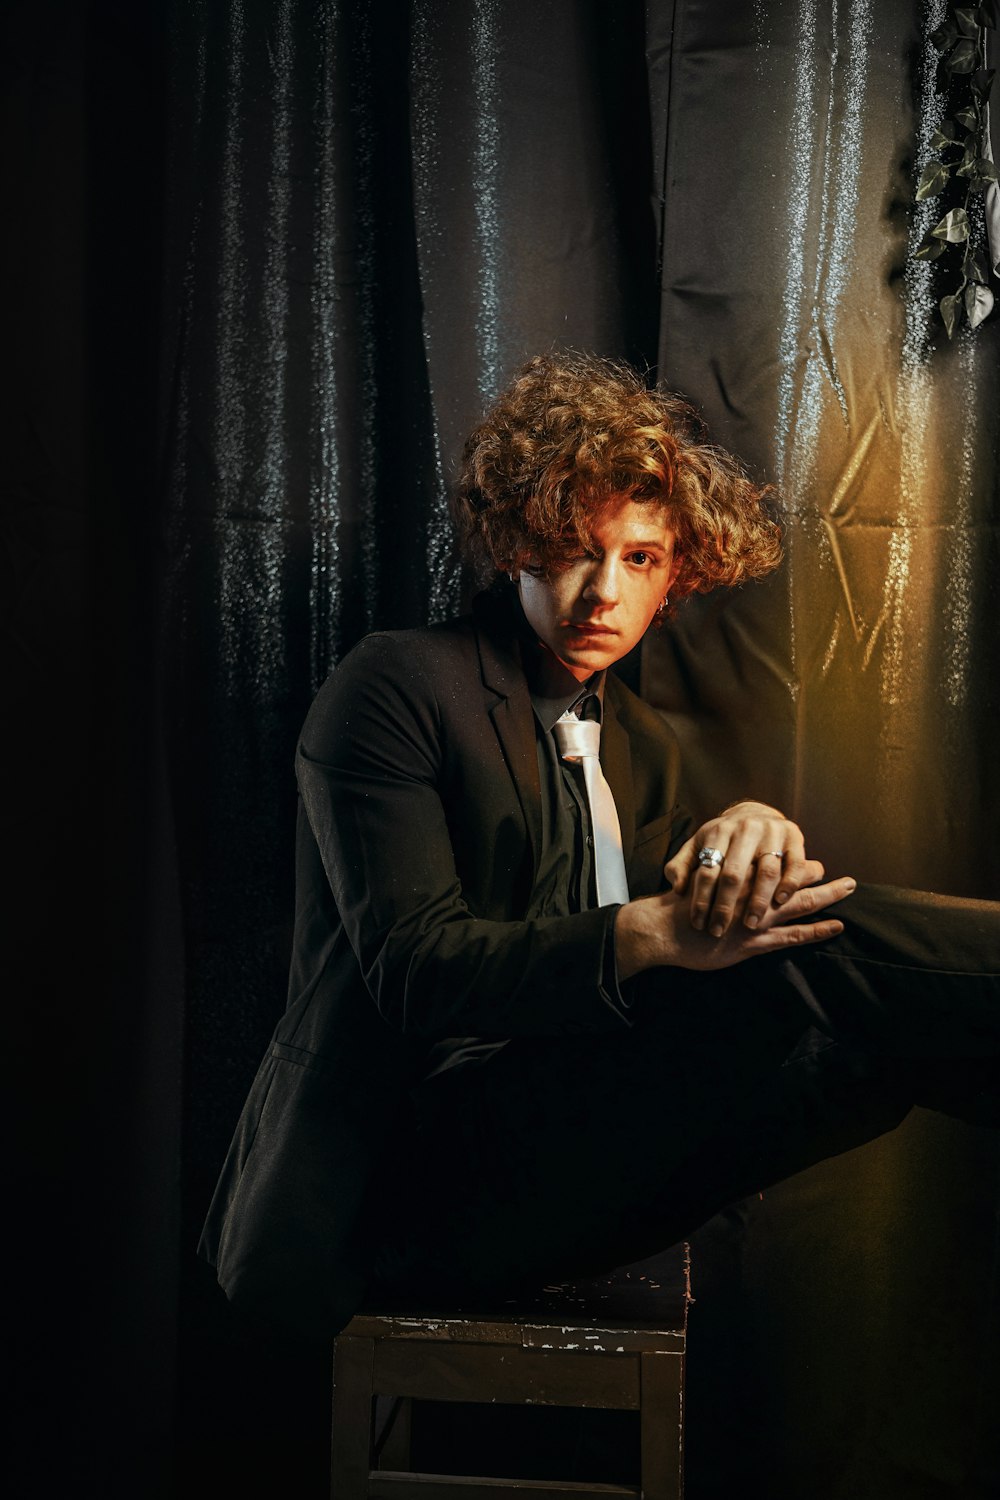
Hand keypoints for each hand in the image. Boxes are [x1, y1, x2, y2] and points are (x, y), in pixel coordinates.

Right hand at [615, 874, 855, 979]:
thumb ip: (718, 878)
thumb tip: (731, 871)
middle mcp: (752, 894)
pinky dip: (815, 930)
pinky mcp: (754, 942)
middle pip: (793, 882)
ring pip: (799, 904)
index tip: (818, 865)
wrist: (663, 929)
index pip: (776, 867)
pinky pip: (791, 935)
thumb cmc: (678, 909)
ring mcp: (755, 919)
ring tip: (849, 890)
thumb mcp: (699, 886)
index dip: (798, 865)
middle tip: (848, 879)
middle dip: (820, 878)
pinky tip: (835, 926)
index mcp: (740, 878)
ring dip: (827, 897)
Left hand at [664, 801, 817, 936]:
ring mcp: (772, 831)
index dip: (701, 900)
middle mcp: (746, 829)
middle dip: (726, 906)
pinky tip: (780, 902)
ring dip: (758, 901)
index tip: (698, 924)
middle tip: (719, 931)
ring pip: (767, 871)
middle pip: (735, 873)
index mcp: (719, 832)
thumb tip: (679, 888)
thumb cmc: (722, 839)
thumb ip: (681, 866)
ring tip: (750, 924)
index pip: (708, 870)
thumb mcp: (697, 846)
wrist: (754, 813)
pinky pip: (795, 864)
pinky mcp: (794, 836)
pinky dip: (789, 884)